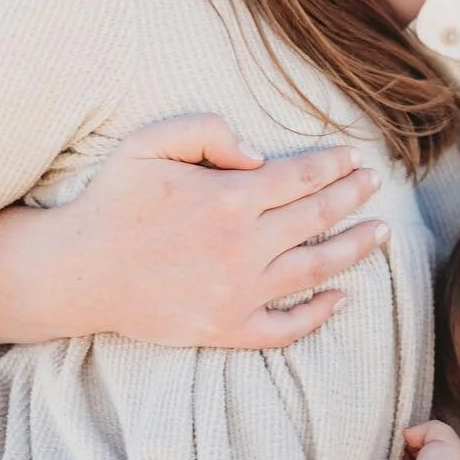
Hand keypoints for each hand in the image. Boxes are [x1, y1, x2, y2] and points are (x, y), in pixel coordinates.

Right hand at [63, 114, 389, 348]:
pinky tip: (341, 299)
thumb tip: (257, 154)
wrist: (77, 272)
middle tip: (374, 184)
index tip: (355, 157)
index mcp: (230, 198)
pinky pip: (285, 327)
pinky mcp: (225, 328)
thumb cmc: (113, 201)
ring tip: (382, 234)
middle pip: (318, 217)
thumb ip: (206, 132)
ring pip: (315, 269)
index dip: (335, 165)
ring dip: (355, 249)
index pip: (302, 177)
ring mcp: (237, 291)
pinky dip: (318, 315)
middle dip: (353, 197)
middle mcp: (243, 246)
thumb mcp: (149, 143)